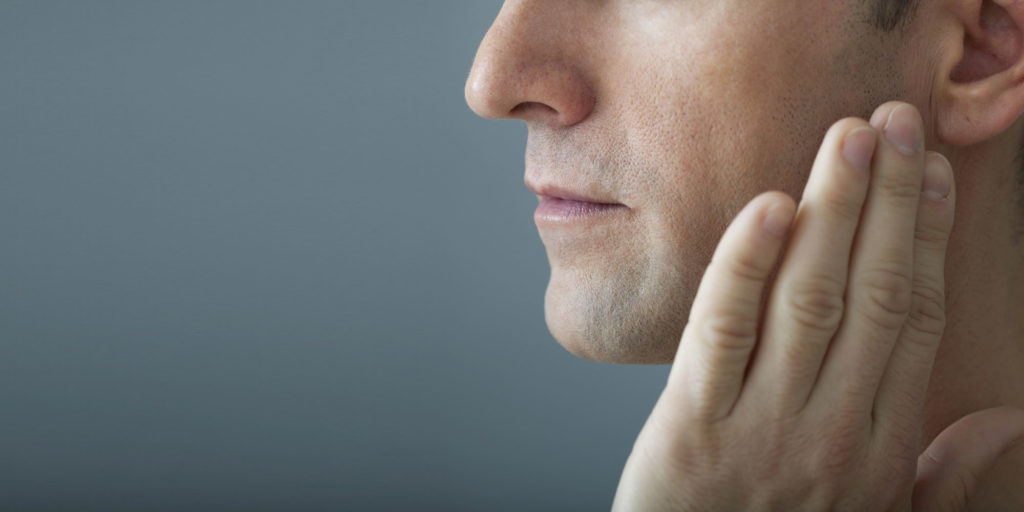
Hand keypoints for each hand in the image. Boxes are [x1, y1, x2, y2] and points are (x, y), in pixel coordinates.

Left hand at [612, 102, 1023, 510]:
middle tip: (895, 123)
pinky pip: (722, 330)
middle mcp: (831, 429)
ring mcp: (761, 427)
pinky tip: (770, 207)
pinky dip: (745, 265)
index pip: (912, 318)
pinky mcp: (690, 426)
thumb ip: (942, 476)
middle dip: (887, 201)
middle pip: (870, 293)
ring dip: (833, 212)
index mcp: (880, 445)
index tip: (930, 174)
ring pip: (808, 298)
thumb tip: (1008, 421)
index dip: (924, 238)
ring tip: (848, 140)